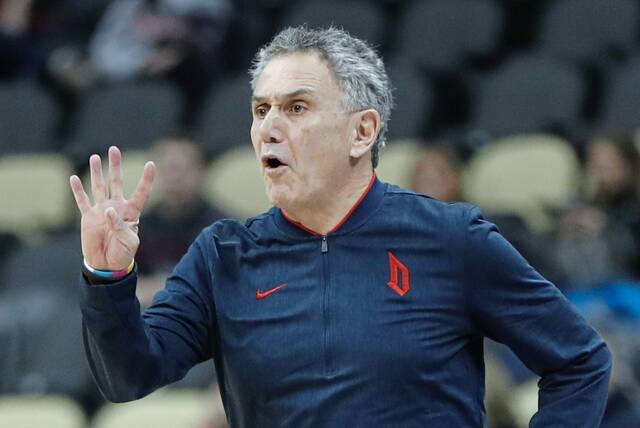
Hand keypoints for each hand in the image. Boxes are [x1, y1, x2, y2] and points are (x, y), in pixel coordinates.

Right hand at [69, 146, 155, 270]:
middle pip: (116, 182)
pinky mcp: (88, 217)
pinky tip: (74, 177)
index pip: (141, 192)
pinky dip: (78, 190)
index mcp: (132, 212)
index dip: (147, 179)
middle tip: (114, 149)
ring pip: (99, 187)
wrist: (107, 265)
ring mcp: (101, 210)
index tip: (151, 164)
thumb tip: (107, 210)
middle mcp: (116, 207)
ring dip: (97, 172)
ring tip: (96, 157)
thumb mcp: (129, 242)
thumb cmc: (123, 253)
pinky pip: (82, 201)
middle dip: (115, 166)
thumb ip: (120, 226)